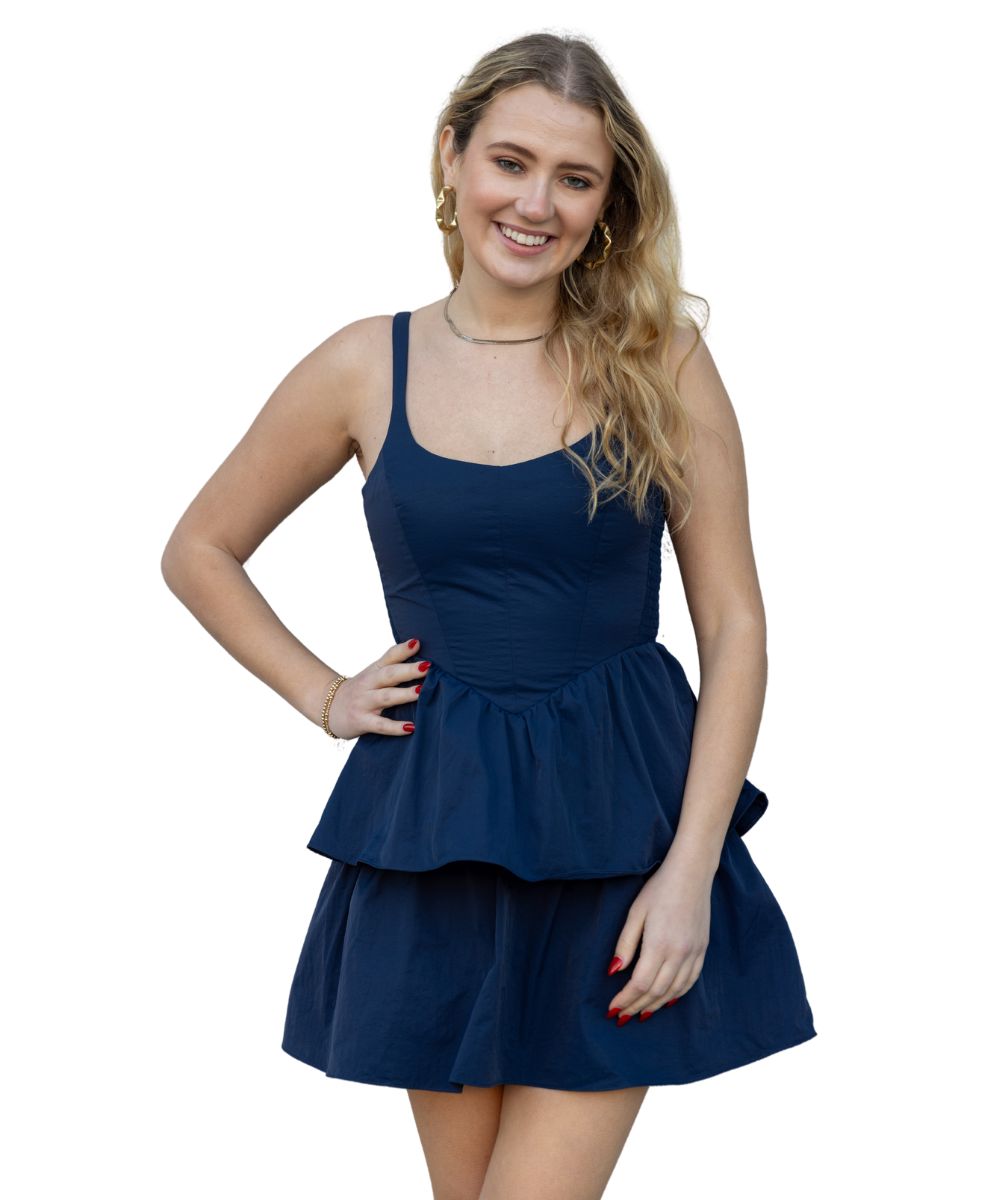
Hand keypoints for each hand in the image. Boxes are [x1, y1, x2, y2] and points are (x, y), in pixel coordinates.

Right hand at [325, 638, 428, 738]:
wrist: (328, 706)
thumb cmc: (360, 689)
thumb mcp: (372, 673)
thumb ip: (393, 662)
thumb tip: (419, 647)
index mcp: (373, 670)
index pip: (388, 657)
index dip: (402, 650)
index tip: (417, 643)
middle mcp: (368, 684)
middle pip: (388, 675)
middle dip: (408, 671)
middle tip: (427, 667)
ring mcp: (364, 703)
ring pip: (385, 697)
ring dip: (404, 694)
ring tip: (421, 691)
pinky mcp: (361, 721)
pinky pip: (380, 725)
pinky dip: (395, 727)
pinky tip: (410, 727)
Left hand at [604, 853, 713, 1023]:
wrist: (692, 874)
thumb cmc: (659, 889)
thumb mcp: (636, 913)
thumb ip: (625, 944)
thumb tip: (614, 972)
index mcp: (659, 945)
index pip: (639, 984)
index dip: (625, 1000)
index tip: (613, 1009)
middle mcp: (679, 954)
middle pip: (656, 992)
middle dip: (637, 1007)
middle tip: (622, 1017)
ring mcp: (694, 953)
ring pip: (674, 991)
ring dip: (656, 1005)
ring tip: (641, 1013)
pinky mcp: (702, 950)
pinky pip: (690, 981)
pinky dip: (677, 995)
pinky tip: (667, 1000)